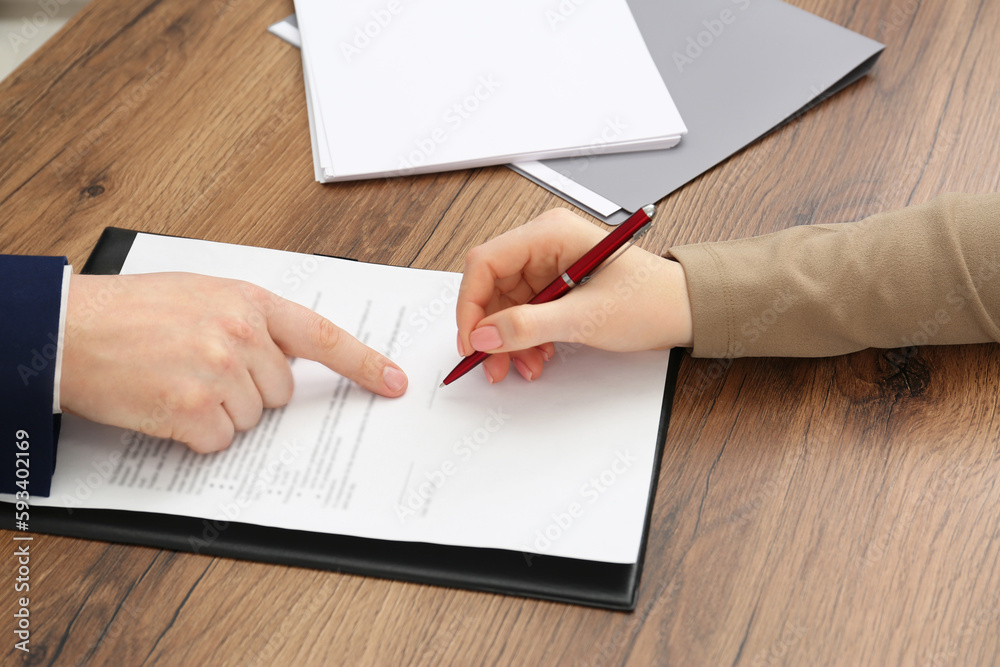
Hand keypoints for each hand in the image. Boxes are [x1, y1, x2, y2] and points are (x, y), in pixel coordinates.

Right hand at [60, 273, 407, 451]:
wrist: (69, 330)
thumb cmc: (130, 311)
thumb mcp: (201, 294)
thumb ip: (249, 319)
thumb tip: (285, 354)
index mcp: (248, 301)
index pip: (322, 335)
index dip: (363, 363)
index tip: (394, 382)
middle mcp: (240, 334)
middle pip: (280, 391)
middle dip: (249, 390)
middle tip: (201, 369)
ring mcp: (218, 372)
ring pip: (252, 419)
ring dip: (219, 412)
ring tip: (176, 380)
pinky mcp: (193, 410)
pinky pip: (220, 441)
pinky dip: (195, 434)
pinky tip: (166, 404)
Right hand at [456, 208, 692, 382]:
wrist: (686, 310)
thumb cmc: (651, 301)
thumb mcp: (586, 318)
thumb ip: (529, 327)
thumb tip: (483, 335)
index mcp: (550, 233)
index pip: (485, 262)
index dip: (470, 304)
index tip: (471, 341)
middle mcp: (545, 244)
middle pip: (491, 286)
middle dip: (490, 329)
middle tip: (492, 365)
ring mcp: (550, 265)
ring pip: (505, 305)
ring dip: (508, 340)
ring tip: (523, 366)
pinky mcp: (557, 286)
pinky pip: (524, 313)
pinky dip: (525, 339)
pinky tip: (538, 357)